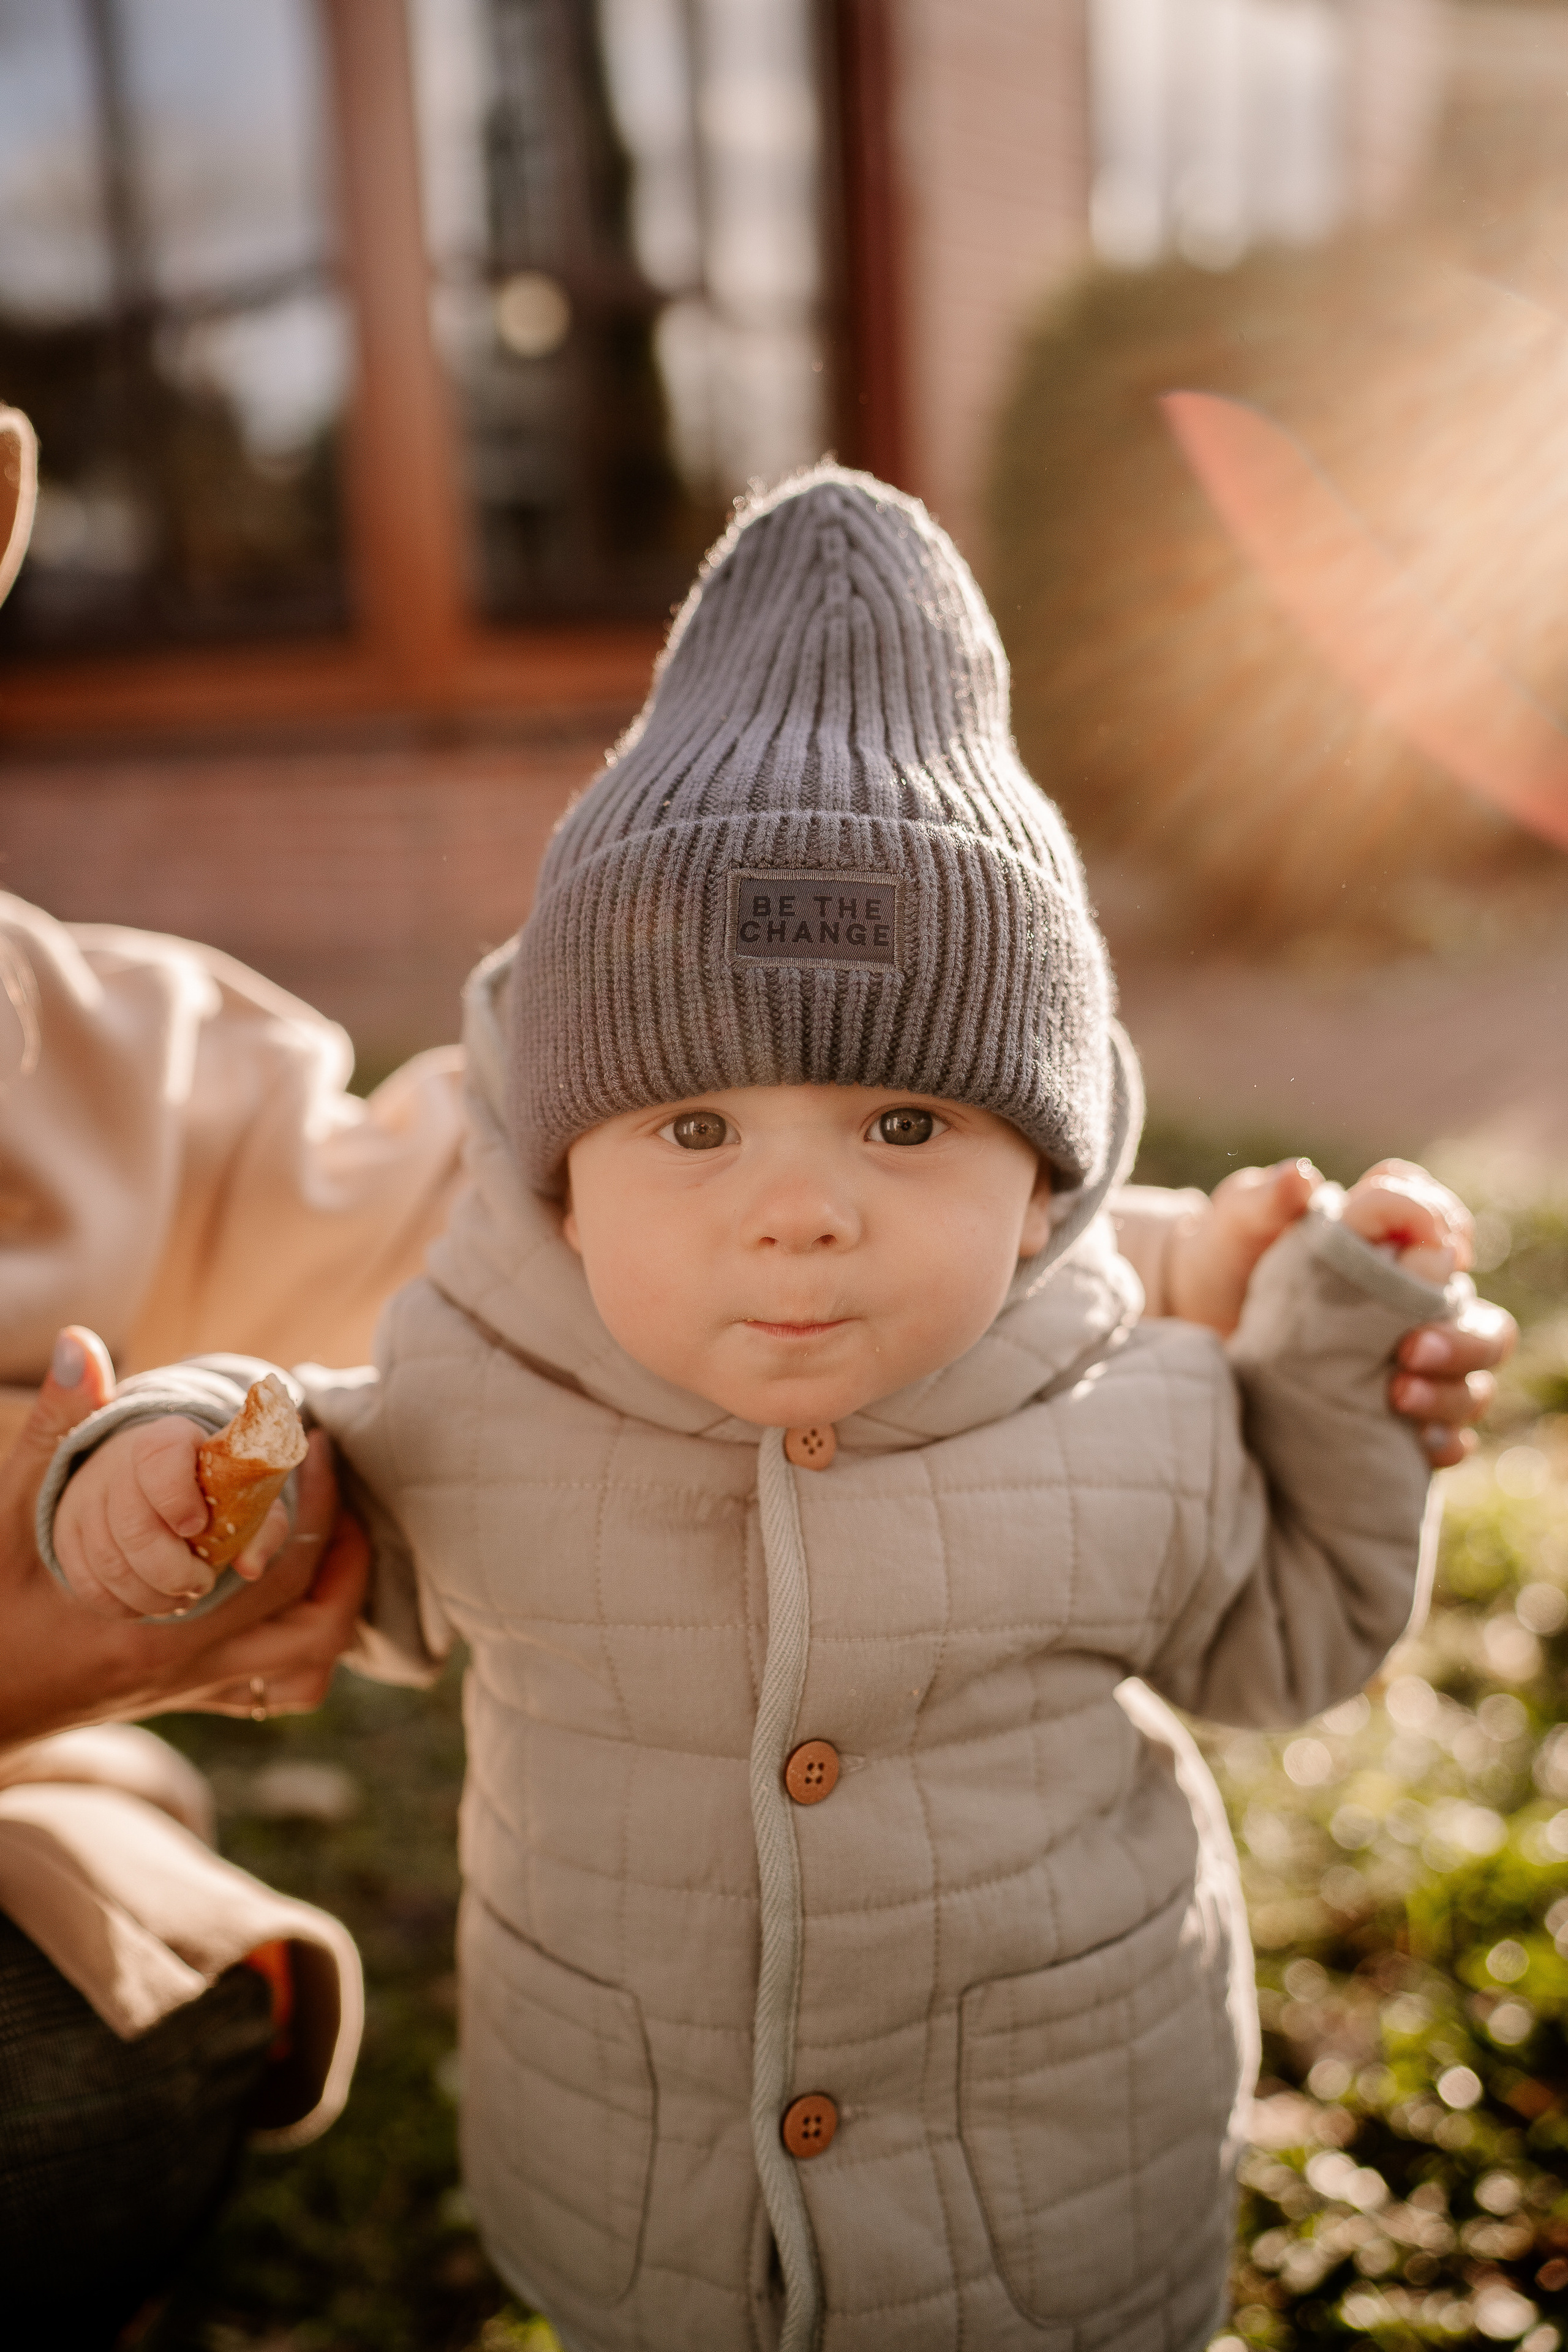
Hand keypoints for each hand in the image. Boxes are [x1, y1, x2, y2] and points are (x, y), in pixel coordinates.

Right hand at [0, 1329, 366, 1743]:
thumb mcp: (5, 1517)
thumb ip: (52, 1433)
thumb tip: (82, 1346)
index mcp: (153, 1632)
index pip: (272, 1570)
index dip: (311, 1504)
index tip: (316, 1442)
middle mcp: (184, 1670)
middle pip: (311, 1623)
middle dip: (338, 1546)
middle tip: (330, 1477)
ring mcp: (188, 1692)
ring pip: (306, 1669)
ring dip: (335, 1603)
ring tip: (335, 1535)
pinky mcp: (184, 1700)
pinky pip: (276, 1693)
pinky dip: (306, 1650)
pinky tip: (299, 1595)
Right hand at [55, 1414, 288, 1619]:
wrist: (149, 1473)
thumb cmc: (210, 1488)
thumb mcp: (245, 1494)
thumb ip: (262, 1523)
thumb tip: (252, 1567)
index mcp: (168, 1439)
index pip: (160, 1458)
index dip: (178, 1498)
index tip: (199, 1527)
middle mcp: (117, 1464)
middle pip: (134, 1528)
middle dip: (174, 1571)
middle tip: (202, 1582)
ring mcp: (86, 1500)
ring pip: (111, 1562)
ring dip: (153, 1595)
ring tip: (182, 1598)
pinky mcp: (66, 1534)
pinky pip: (87, 1583)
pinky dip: (123, 1605)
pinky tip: (150, 1603)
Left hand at [1163, 1158, 1514, 1464]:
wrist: (1193, 1313)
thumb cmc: (1225, 1252)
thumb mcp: (1239, 1220)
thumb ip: (1269, 1198)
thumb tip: (1303, 1176)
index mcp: (1389, 1239)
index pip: (1445, 1223)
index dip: (1450, 1232)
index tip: (1438, 1248)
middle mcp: (1414, 1299)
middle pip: (1480, 1318)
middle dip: (1463, 1337)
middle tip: (1409, 1348)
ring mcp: (1411, 1357)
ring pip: (1472, 1380)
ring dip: (1452, 1390)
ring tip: (1399, 1395)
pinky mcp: (1394, 1410)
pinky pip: (1448, 1436)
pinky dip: (1444, 1442)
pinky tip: (1420, 1446)